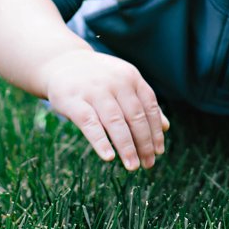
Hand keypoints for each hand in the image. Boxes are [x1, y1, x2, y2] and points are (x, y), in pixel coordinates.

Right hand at [42, 48, 169, 169]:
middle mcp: (116, 83)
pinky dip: (101, 142)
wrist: (62, 62)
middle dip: (144, 143)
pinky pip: (90, 124)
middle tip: (148, 164)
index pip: (149, 107)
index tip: (159, 151)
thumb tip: (166, 127)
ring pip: (115, 122)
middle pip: (135, 117)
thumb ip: (143, 103)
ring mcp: (95, 91)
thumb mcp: (124, 83)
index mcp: (131, 77)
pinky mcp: (74, 101)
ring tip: (133, 166)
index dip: (155, 131)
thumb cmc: (98, 78)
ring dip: (127, 147)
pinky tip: (109, 157)